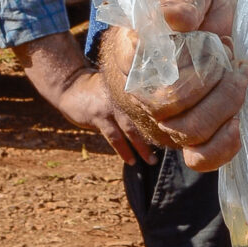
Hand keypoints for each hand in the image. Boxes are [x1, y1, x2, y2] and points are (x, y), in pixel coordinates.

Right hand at [16, 31, 155, 163]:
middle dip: (158, 136)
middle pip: (146, 118)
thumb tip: (155, 117)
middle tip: (169, 150)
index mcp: (132, 89)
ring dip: (142, 147)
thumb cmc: (99, 90)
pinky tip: (131, 160)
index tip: (176, 135)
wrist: (71, 85)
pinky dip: (123, 150)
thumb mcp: (118, 89)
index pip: (152, 106)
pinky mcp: (99, 116)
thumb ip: (134, 100)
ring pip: (131, 130)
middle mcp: (124, 97)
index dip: (164, 121)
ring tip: (151, 161)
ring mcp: (111, 106)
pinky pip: (114, 137)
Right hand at [111, 0, 246, 169]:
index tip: (207, 34)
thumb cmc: (207, 12)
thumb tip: (173, 19)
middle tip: (232, 58)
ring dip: (224, 104)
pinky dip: (223, 145)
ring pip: (187, 132)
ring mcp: (163, 119)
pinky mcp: (188, 138)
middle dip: (212, 81)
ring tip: (239, 78)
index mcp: (132, 52)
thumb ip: (185, 0)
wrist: (229, 31)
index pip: (137, 69)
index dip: (179, 58)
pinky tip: (237, 120)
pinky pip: (198, 159)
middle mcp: (142, 91)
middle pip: (166, 105)